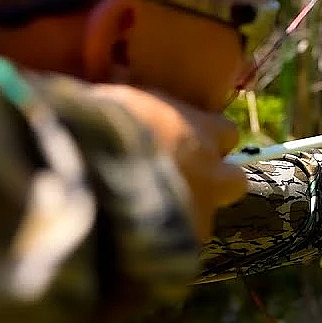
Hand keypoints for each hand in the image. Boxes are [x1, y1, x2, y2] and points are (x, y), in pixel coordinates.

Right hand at [89, 84, 246, 242]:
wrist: (87, 174)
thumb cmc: (98, 126)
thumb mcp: (118, 99)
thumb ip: (134, 102)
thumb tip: (118, 73)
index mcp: (199, 129)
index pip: (227, 133)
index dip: (207, 140)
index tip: (185, 143)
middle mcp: (210, 171)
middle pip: (234, 181)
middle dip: (213, 183)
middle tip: (178, 185)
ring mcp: (200, 212)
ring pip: (203, 218)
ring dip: (181, 216)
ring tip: (142, 219)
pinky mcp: (181, 247)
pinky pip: (176, 249)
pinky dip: (158, 245)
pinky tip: (129, 242)